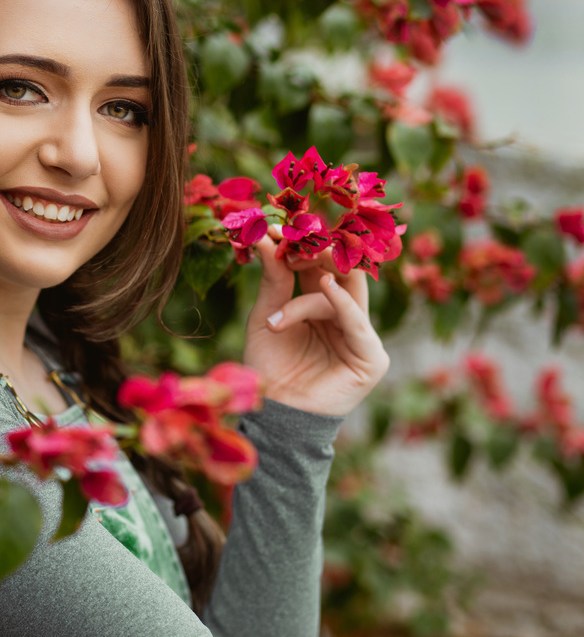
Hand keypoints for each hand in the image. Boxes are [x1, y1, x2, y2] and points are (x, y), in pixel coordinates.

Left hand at [241, 230, 389, 416]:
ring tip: (286, 284)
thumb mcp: (265, 314)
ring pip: (344, 292)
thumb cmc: (268, 364)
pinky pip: (358, 323)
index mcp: (321, 302)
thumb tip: (269, 236)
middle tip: (296, 235)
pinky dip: (341, 304)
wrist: (272, 411)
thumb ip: (273, 277)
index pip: (320, 264)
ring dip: (314, 283)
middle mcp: (344, 314)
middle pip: (342, 271)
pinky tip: (326, 286)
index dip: (303, 244)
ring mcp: (360, 335)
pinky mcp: (371, 358)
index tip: (277, 225)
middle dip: (319, 251)